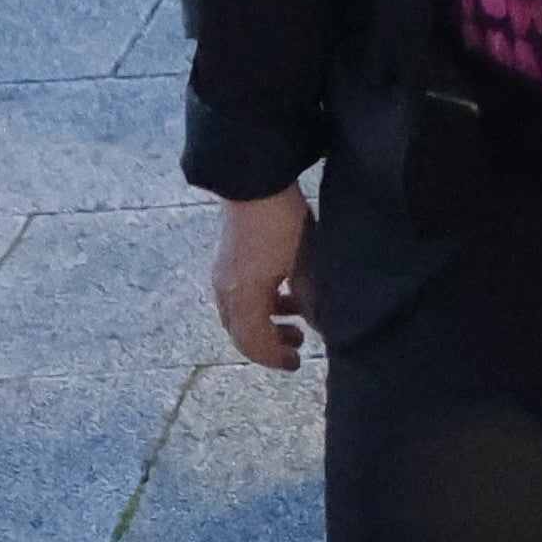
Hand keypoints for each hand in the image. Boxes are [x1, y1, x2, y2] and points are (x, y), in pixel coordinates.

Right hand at [208, 189, 311, 370]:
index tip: (296, 362)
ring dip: (266, 321)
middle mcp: (225, 288)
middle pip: (241, 331)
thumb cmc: (282, 222)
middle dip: (269, 343)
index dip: (274, 358)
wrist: (255, 179)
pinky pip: (240, 294)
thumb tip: (318, 325)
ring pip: (240, 313)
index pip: (253, 343)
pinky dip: (261, 302)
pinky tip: (283, 292)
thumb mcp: (305, 264)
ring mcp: (223, 272)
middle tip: (298, 344)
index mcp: (242, 296)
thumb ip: (311, 300)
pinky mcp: (227, 257)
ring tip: (295, 318)